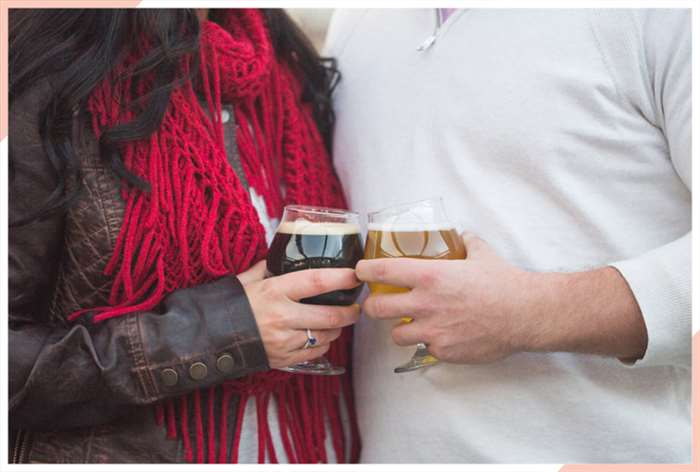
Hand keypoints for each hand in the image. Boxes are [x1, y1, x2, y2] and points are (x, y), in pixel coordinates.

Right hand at [237, 261, 361, 368]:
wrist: (208, 337)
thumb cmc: (230, 305)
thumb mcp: (248, 280)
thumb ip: (269, 266)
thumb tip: (285, 250)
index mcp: (275, 291)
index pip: (317, 281)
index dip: (341, 278)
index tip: (355, 274)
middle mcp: (282, 317)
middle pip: (330, 315)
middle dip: (350, 312)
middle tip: (356, 306)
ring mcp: (284, 341)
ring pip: (326, 335)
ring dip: (337, 328)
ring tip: (338, 320)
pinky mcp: (283, 358)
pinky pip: (315, 352)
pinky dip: (323, 343)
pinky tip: (320, 335)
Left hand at [356, 233, 532, 363]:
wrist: (525, 314)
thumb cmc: (503, 282)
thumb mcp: (481, 253)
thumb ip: (466, 242)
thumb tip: (462, 234)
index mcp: (429, 275)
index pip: (381, 271)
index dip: (364, 271)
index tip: (360, 271)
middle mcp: (424, 303)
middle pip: (376, 308)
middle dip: (373, 306)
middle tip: (379, 304)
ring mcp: (432, 330)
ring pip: (395, 335)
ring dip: (399, 329)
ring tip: (411, 324)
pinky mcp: (443, 350)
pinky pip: (424, 348)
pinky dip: (428, 343)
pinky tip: (441, 335)